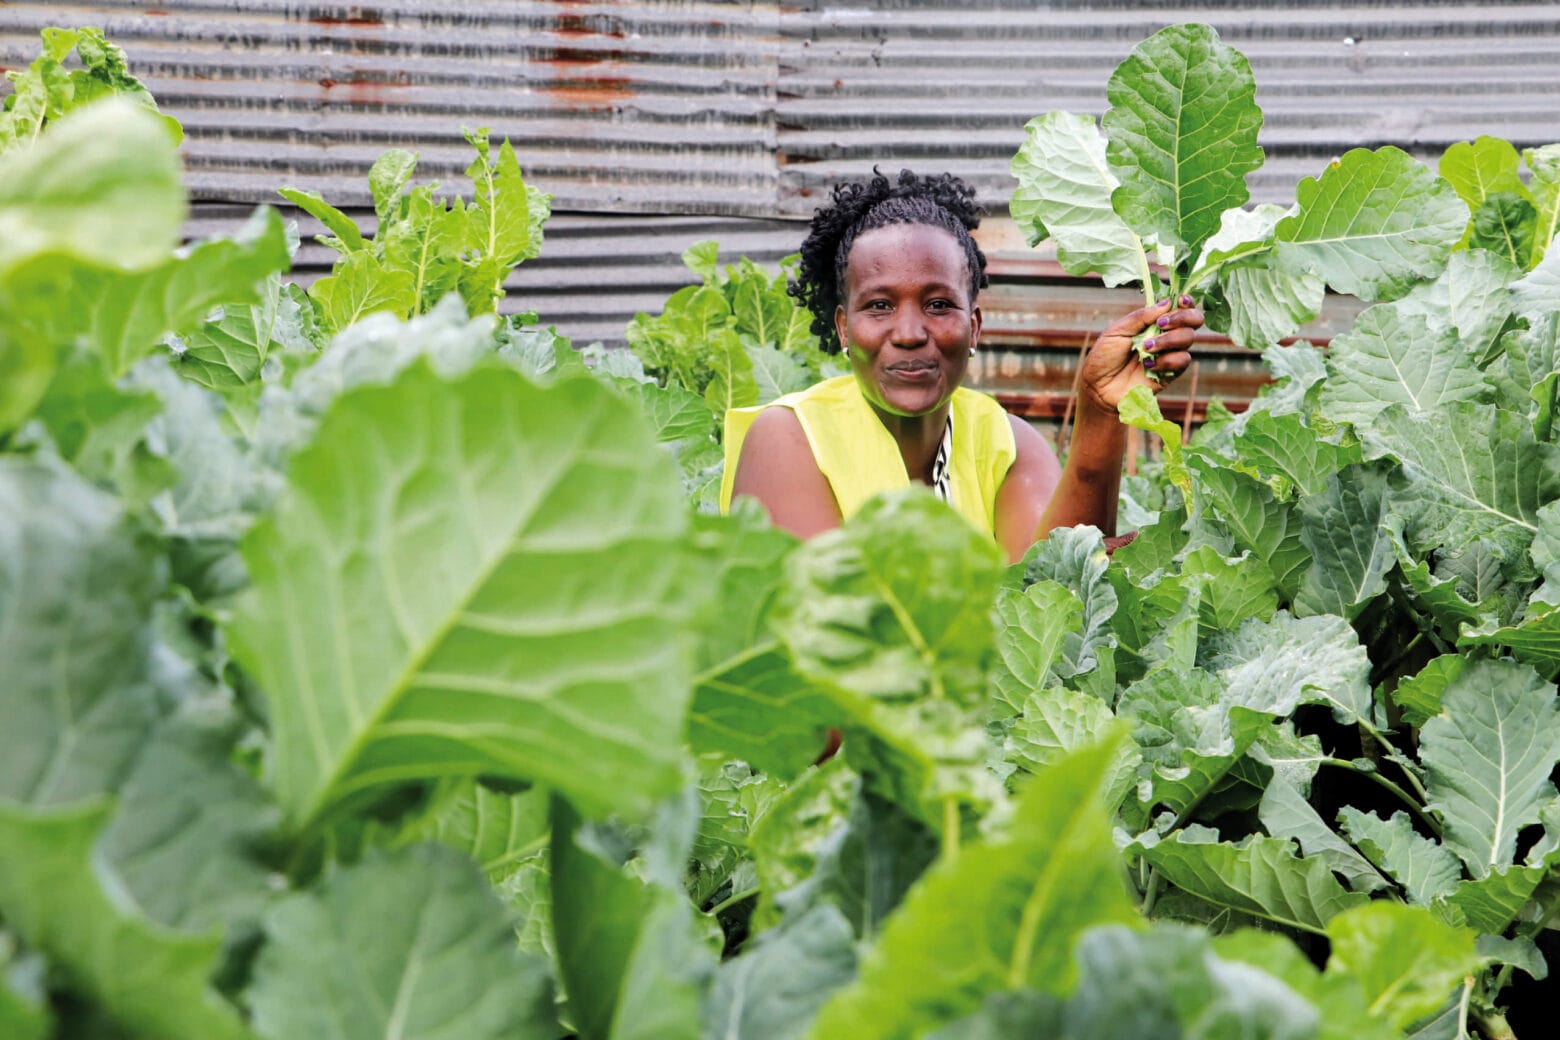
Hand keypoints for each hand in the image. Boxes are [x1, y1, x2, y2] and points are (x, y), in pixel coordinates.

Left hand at [1078, 295, 1202, 412]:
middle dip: (1183, 317)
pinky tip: (1149, 365)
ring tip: (1146, 347)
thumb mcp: (1117, 330)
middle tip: (1161, 324)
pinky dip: (1167, 360)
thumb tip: (1168, 302)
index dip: (1187, 301)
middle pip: (1194, 319)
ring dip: (1168, 339)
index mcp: (1155, 321)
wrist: (1098, 385)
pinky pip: (1182, 360)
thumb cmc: (1105, 355)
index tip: (1181, 300)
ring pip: (1188, 338)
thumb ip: (1141, 317)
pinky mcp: (1171, 373)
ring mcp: (1170, 353)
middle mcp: (1167, 335)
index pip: (1181, 307)